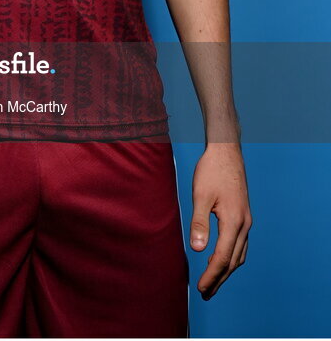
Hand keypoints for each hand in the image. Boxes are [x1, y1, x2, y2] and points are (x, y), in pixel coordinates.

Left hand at [190, 142, 251, 298]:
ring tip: (213, 282)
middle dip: (219, 279)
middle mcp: (244, 224)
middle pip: (233, 261)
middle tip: (205, 293)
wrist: (226, 151)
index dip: (212, 275)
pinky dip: (232, 257)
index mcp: (234, 221)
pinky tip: (222, 259)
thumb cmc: (211, 171)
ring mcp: (246, 220)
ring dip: (227, 270)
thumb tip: (198, 250)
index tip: (200, 288)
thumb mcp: (200, 195)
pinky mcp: (243, 215)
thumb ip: (199, 223)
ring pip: (239, 254)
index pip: (223, 257)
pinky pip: (241, 244)